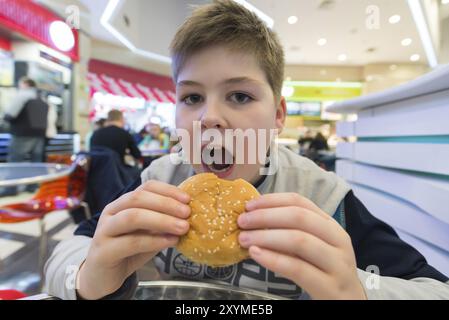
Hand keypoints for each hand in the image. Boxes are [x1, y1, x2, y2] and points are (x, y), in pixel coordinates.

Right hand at [76, 180, 190, 299]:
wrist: (102, 277)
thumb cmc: (127, 251)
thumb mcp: (148, 233)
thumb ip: (162, 222)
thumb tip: (188, 215)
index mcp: (122, 203)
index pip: (145, 187)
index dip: (167, 190)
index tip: (187, 199)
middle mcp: (111, 212)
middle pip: (138, 198)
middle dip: (166, 203)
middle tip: (187, 213)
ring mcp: (104, 231)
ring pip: (133, 217)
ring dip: (162, 220)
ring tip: (183, 227)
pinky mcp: (104, 252)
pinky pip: (131, 242)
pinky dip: (154, 240)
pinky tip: (170, 242)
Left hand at [237, 193, 365, 299]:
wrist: (349, 302)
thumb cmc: (323, 270)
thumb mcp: (313, 246)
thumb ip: (291, 231)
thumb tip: (254, 218)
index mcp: (330, 225)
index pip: (300, 202)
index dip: (272, 201)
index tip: (248, 205)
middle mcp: (338, 240)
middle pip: (299, 218)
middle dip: (266, 217)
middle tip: (242, 222)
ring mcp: (337, 264)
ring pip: (299, 241)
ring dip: (267, 237)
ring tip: (244, 240)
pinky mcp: (330, 287)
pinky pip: (298, 269)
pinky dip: (274, 260)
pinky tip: (256, 255)